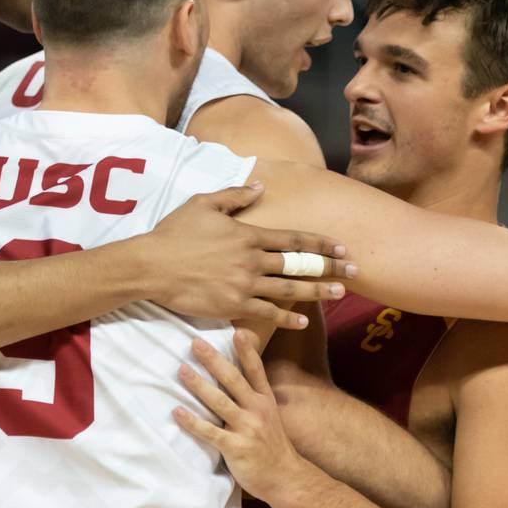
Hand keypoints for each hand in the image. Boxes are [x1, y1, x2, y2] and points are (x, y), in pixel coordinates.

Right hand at [142, 182, 355, 330]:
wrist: (151, 265)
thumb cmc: (175, 232)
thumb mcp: (204, 204)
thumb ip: (235, 195)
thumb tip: (261, 187)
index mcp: (249, 234)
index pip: (294, 239)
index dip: (321, 244)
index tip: (342, 248)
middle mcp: (253, 260)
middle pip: (300, 265)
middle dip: (330, 268)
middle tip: (356, 272)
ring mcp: (245, 285)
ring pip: (290, 289)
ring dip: (318, 292)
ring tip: (340, 294)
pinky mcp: (233, 305)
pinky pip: (267, 312)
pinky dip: (287, 317)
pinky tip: (303, 320)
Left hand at [173, 331, 314, 504]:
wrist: (286, 478)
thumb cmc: (272, 447)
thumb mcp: (270, 417)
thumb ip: (253, 399)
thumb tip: (235, 380)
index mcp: (265, 401)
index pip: (255, 370)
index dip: (247, 351)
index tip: (237, 331)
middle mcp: (257, 410)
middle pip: (233, 379)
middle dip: (213, 360)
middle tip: (195, 343)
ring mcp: (247, 428)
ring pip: (219, 401)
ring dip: (199, 385)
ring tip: (182, 370)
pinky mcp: (236, 447)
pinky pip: (210, 432)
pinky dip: (193, 422)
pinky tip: (177, 412)